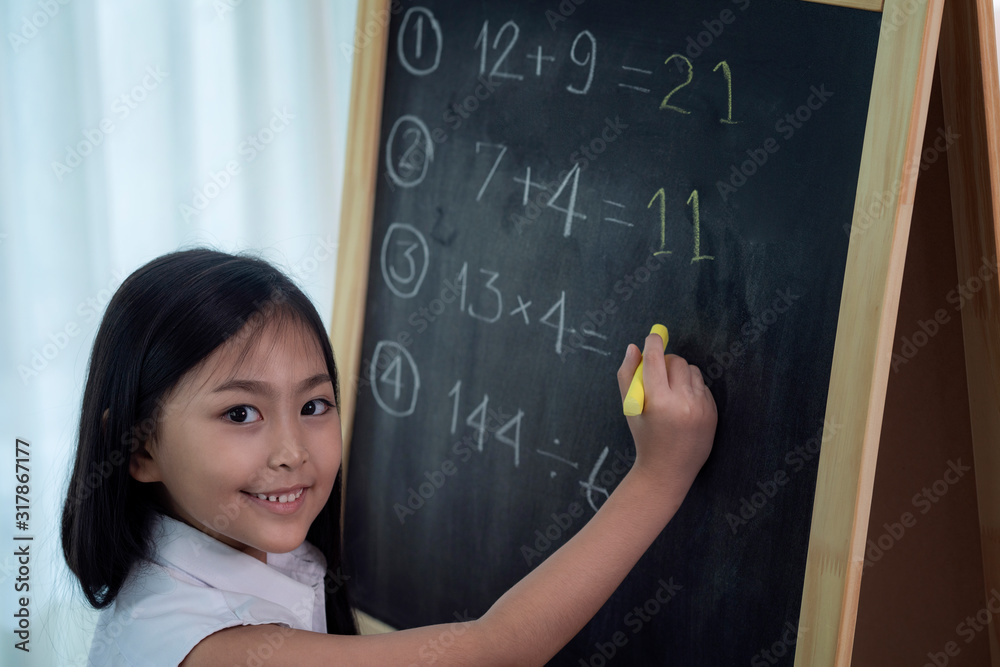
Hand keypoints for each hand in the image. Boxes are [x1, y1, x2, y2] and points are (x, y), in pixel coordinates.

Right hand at [616, 334, 717, 496]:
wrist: (668, 469)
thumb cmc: (644, 436)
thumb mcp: (629, 408)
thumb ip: (627, 375)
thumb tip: (633, 348)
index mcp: (658, 401)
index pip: (655, 359)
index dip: (653, 343)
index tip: (652, 337)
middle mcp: (682, 402)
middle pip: (676, 361)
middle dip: (666, 361)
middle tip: (657, 372)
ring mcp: (700, 407)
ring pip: (692, 370)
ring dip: (680, 373)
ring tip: (670, 391)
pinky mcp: (712, 412)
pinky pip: (702, 385)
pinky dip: (691, 387)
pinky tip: (682, 404)